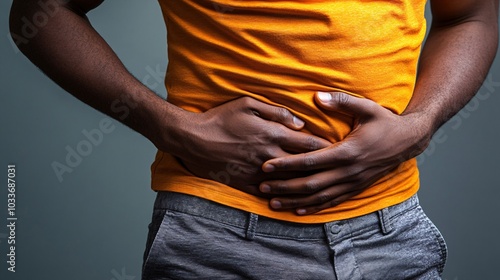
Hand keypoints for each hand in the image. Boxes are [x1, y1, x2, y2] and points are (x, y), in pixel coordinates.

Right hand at [171, 97, 330, 196]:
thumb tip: (299, 122)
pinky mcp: (245, 182)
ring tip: (321, 187)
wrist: (193, 139)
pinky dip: (282, 195)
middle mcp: (269, 155)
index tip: (340, 151)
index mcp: (273, 134)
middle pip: (304, 166)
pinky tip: (292, 198)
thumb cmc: (220, 118)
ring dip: (306, 185)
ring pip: (290, 182)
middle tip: (338, 172)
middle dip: (322, 169)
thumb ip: (276, 112)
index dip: (327, 148)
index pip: (309, 144)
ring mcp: (257, 171)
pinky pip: (268, 191)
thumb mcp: (248, 104)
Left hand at [259, 92, 431, 213]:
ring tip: (273, 202)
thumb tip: (317, 96)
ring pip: (319, 197)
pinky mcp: (356, 189)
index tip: (267, 165)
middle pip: (310, 183)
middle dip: (284, 186)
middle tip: (262, 187)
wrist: (409, 141)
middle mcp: (348, 171)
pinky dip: (314, 207)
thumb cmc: (385, 122)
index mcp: (347, 151)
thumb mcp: (366, 107)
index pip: (310, 161)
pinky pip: (332, 202)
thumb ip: (341, 101)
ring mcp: (352, 183)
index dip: (287, 164)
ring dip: (295, 201)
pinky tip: (299, 210)